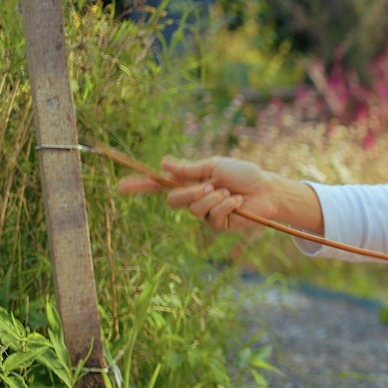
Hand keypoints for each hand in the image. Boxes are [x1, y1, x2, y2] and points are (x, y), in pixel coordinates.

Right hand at [118, 155, 279, 231]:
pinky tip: (238, 201)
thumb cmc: (243, 174)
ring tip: (229, 192)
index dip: (141, 186)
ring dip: (212, 198)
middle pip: (173, 200)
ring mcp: (205, 213)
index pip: (160, 184)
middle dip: (190, 192)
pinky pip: (211, 216)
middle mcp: (194, 198)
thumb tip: (163, 163)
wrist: (267, 189)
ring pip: (193, 209)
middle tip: (210, 184)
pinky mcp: (218, 224)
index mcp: (191, 181)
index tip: (121, 187)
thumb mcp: (215, 166)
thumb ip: (189, 169)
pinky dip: (225, 205)